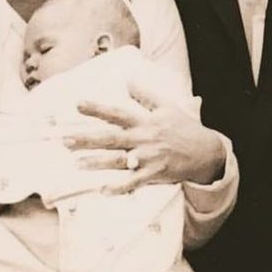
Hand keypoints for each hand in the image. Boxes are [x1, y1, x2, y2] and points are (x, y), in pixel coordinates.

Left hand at [65, 79, 225, 193]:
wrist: (206, 152)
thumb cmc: (184, 128)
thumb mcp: (166, 106)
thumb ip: (145, 95)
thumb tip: (128, 81)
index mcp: (145, 121)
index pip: (117, 113)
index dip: (97, 108)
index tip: (77, 104)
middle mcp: (144, 138)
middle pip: (111, 138)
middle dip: (87, 139)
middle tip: (64, 140)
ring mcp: (148, 157)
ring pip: (118, 161)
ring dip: (97, 162)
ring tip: (77, 163)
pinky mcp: (154, 174)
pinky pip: (133, 183)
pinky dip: (119, 187)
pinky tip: (103, 190)